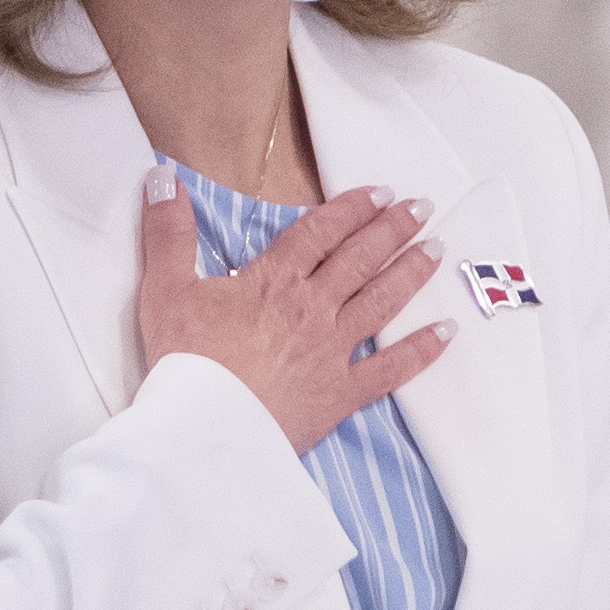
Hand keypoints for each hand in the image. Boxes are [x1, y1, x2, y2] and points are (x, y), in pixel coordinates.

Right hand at [133, 172, 451, 454]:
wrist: (204, 430)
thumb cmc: (184, 363)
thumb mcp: (164, 289)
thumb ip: (168, 233)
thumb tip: (163, 179)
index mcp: (274, 281)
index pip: (320, 233)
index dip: (351, 208)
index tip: (379, 192)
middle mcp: (312, 308)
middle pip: (360, 259)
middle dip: (393, 229)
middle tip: (421, 208)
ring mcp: (331, 351)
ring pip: (381, 302)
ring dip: (411, 272)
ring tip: (436, 249)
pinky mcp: (340, 394)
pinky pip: (390, 369)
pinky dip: (422, 350)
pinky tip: (446, 332)